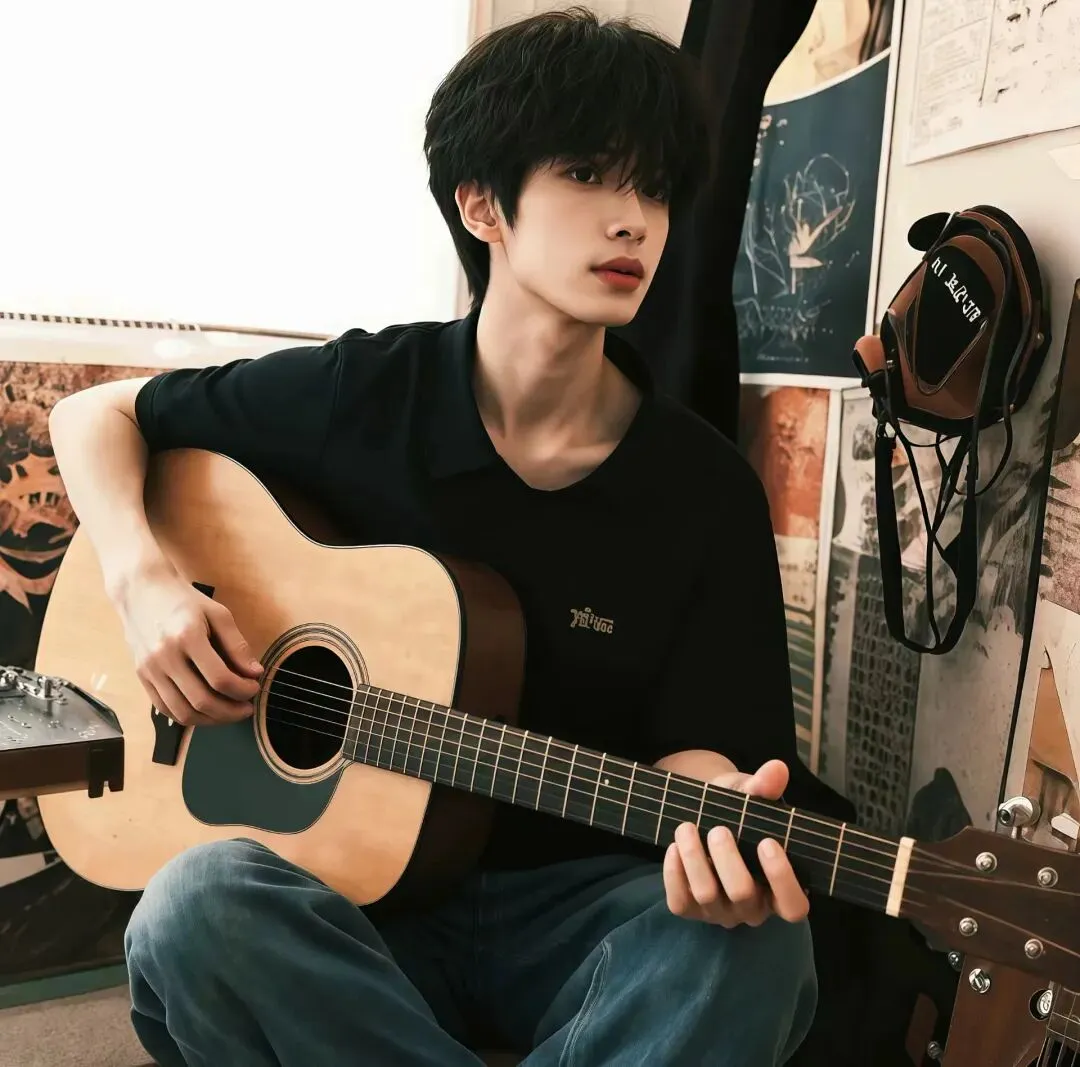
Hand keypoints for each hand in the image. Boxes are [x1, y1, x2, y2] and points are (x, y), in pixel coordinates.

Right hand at [114, 567, 262, 725]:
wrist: (141, 591)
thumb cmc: (184, 601)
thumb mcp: (218, 614)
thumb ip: (237, 645)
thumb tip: (255, 673)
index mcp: (187, 637)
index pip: (220, 679)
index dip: (243, 690)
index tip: (254, 688)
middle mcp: (165, 657)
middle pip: (201, 701)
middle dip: (231, 712)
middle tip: (246, 708)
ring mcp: (150, 670)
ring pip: (182, 712)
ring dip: (211, 720)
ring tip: (229, 713)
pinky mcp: (141, 677)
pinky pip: (165, 708)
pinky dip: (188, 716)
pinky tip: (206, 710)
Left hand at [663, 758, 809, 927]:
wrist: (705, 814)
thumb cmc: (738, 812)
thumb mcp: (750, 796)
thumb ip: (764, 787)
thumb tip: (777, 769)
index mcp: (779, 889)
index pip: (793, 907)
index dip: (782, 879)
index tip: (767, 842)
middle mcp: (752, 908)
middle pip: (743, 897)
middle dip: (728, 860)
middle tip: (718, 829)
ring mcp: (720, 912)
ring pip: (707, 896)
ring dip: (695, 859)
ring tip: (686, 827)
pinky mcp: (690, 909)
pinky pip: (679, 902)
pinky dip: (674, 874)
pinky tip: (674, 847)